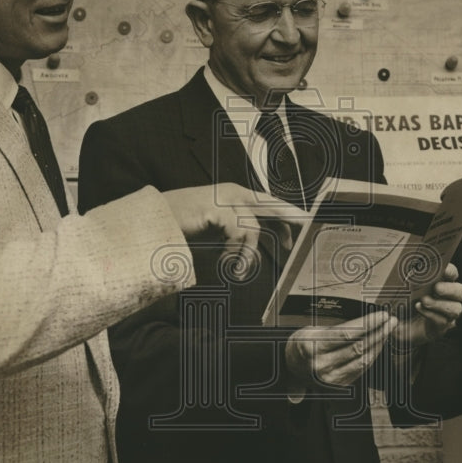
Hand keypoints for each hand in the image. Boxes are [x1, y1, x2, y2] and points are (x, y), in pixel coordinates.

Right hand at [162, 183, 304, 278]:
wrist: (152, 222)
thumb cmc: (183, 227)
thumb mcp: (216, 230)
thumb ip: (238, 233)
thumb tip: (261, 246)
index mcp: (234, 195)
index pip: (268, 204)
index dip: (286, 219)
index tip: (299, 235)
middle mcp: (233, 192)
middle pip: (273, 205)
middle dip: (293, 217)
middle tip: (309, 227)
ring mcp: (225, 197)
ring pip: (253, 227)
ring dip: (247, 254)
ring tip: (239, 271)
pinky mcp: (218, 207)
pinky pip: (239, 233)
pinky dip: (236, 253)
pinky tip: (228, 264)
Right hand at [285, 310, 398, 387]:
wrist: (291, 367)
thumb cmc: (303, 344)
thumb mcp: (313, 330)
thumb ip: (338, 329)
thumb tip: (366, 323)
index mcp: (313, 346)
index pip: (347, 334)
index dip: (368, 324)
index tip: (381, 316)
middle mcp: (322, 365)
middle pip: (358, 346)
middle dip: (379, 332)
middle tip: (390, 321)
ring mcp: (331, 378)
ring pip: (363, 359)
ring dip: (379, 343)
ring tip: (388, 330)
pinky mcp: (338, 385)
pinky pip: (361, 369)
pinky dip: (372, 355)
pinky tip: (378, 345)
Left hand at [396, 263, 461, 348]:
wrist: (398, 326)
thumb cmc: (401, 303)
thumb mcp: (398, 293)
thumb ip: (400, 287)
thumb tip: (396, 284)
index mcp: (441, 282)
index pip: (452, 274)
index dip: (450, 270)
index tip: (443, 269)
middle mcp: (447, 297)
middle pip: (460, 291)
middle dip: (450, 289)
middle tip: (436, 287)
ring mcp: (446, 313)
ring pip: (455, 308)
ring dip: (440, 304)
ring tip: (424, 301)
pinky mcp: (440, 326)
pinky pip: (442, 321)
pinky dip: (431, 314)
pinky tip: (419, 309)